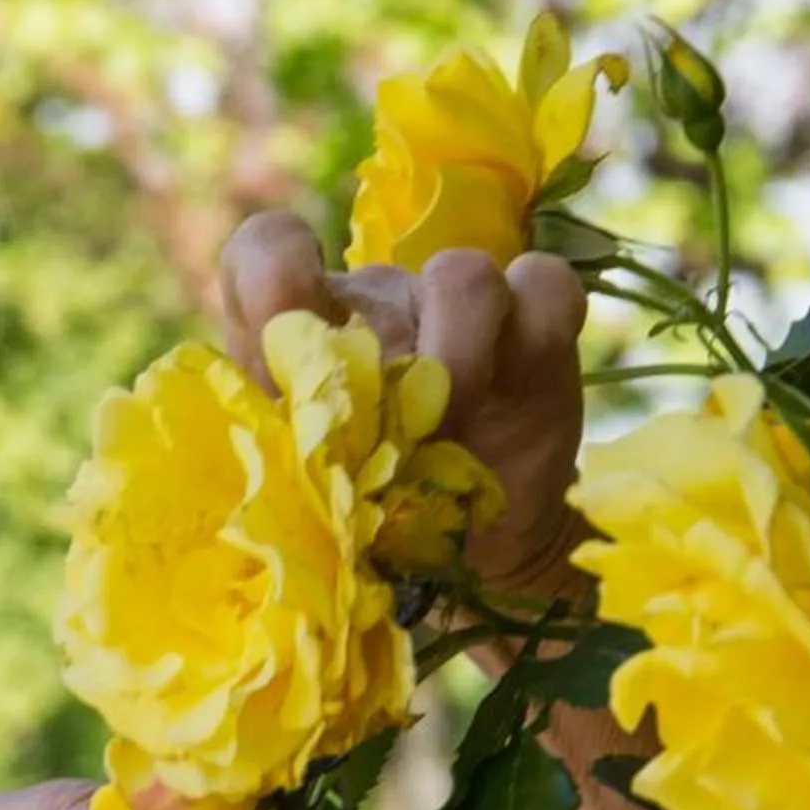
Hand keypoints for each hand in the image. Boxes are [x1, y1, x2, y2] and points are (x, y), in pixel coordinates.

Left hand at [218, 210, 589, 598]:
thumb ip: (279, 452)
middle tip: (386, 444)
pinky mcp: (534, 329)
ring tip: (449, 433)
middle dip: (384, 365)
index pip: (268, 251)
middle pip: (375, 276)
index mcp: (304, 331)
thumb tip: (266, 436)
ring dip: (457, 357)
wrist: (469, 558)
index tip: (286, 314)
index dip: (275, 264)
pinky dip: (533, 333)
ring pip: (463, 277)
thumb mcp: (305, 495)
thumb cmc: (365, 520)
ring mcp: (457, 310)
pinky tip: (510, 397)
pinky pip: (544, 285)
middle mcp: (377, 305)